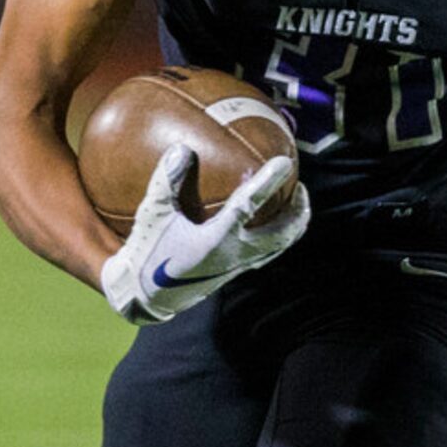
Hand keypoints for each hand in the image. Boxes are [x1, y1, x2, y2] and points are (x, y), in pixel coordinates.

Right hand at [100, 145, 308, 323]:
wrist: (146, 298)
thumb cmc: (147, 253)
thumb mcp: (152, 214)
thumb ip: (167, 181)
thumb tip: (183, 148)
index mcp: (216, 240)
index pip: (249, 206)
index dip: (268, 182)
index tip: (285, 162)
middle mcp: (234, 255)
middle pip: (282, 234)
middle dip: (298, 210)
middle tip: (300, 187)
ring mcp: (237, 267)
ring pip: (278, 247)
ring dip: (292, 226)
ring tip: (295, 204)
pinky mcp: (233, 273)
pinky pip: (265, 252)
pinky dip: (275, 236)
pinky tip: (267, 223)